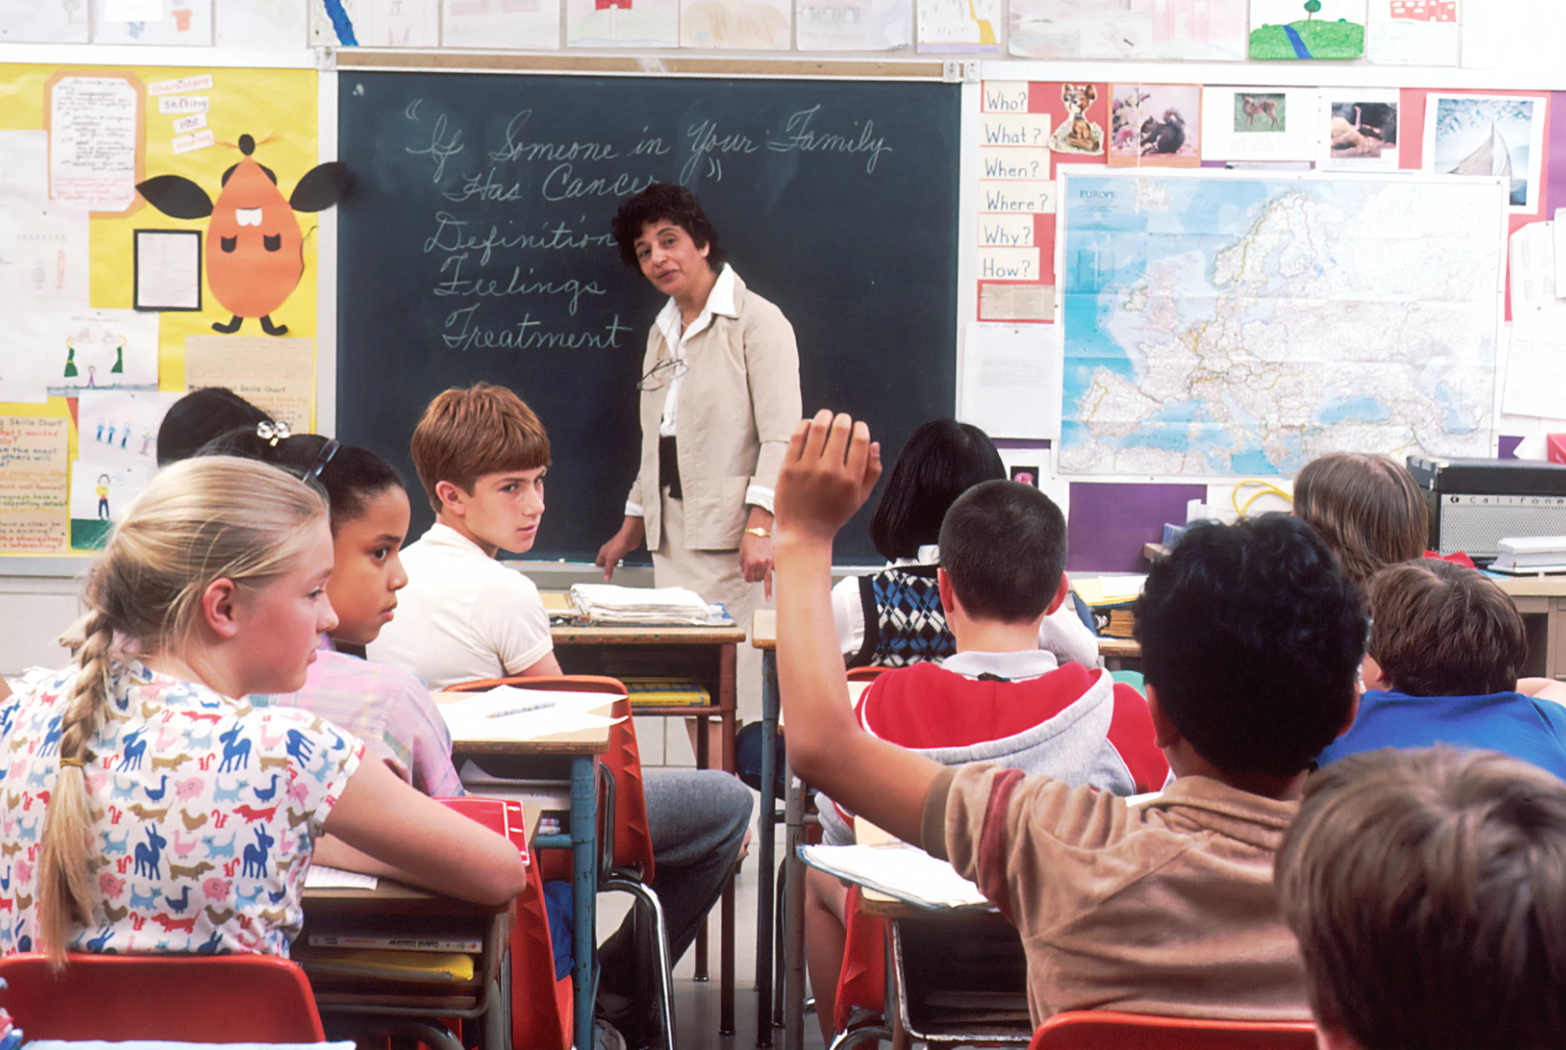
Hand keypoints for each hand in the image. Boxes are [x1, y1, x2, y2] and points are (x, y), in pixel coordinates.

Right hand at [595, 517, 645, 580]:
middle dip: (607, 568)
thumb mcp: (611, 558)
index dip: (598, 569)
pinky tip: (622, 566)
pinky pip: (620, 559)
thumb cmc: (619, 543)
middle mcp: (608, 551)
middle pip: (605, 562)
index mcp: (603, 552)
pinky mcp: (622, 550)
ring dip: (614, 566)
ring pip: (612, 561)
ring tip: (615, 573)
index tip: (600, 576)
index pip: (598, 563)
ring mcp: (615, 551)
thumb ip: (608, 568)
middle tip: (608, 576)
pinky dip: (620, 563)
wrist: (630, 537)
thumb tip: (606, 577)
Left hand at [739, 531, 773, 598]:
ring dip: (762, 579)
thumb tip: (748, 577)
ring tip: (765, 589)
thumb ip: (744, 568)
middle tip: (753, 574)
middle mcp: (759, 564)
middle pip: (757, 579)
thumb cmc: (748, 543)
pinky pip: (775, 572)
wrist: (758, 532)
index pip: (749, 579)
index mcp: (750, 563)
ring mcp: (768, 562)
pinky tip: (781, 586)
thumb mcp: (741, 556)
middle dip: (754, 578)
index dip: (748, 579)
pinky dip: (777, 578)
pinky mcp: (774, 560)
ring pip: (766, 579)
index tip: (748, 577)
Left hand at [774, 410, 881, 544]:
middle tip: (842, 420)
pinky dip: (805, 424)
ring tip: (826, 416)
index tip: (858, 427)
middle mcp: (830, 472)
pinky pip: (797, 436)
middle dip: (844, 419)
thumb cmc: (833, 514)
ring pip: (818, 427)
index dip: (861, 427)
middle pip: (840, 429)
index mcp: (851, 479)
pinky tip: (809, 425)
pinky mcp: (789, 468)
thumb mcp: (860, 498)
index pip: (860, 440)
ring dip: (824, 415)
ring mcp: (808, 469)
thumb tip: (875, 443)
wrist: (804, 533)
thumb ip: (872, 471)